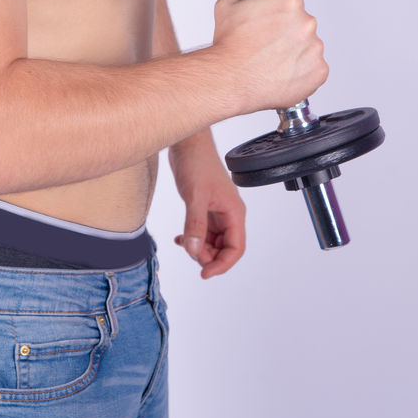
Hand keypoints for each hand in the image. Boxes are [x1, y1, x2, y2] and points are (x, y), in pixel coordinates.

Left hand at [168, 130, 245, 278]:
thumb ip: (195, 224)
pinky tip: (180, 238)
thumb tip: (193, 250)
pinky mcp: (205, 207)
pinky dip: (192, 237)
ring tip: (183, 240)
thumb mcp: (195, 196)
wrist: (188, 143)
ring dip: (198, 246)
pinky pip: (202, 231)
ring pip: (212, 241)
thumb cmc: (197, 162)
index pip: (236, 248)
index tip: (205, 273)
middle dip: (207, 254)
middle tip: (188, 249)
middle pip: (224, 248)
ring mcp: (216, 211)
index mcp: (234, 212)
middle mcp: (229, 214)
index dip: (223, 264)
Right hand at [211, 0, 327, 114]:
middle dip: (288, 32)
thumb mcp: (226, 7)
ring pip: (309, 47)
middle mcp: (307, 24)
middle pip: (302, 24)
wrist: (231, 79)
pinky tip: (282, 73)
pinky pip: (314, 69)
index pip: (291, 2)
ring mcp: (315, 49)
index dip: (278, 12)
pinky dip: (302, 72)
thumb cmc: (230, 47)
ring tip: (274, 61)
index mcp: (290, 3)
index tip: (271, 22)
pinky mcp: (319, 72)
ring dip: (296, 52)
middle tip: (270, 43)